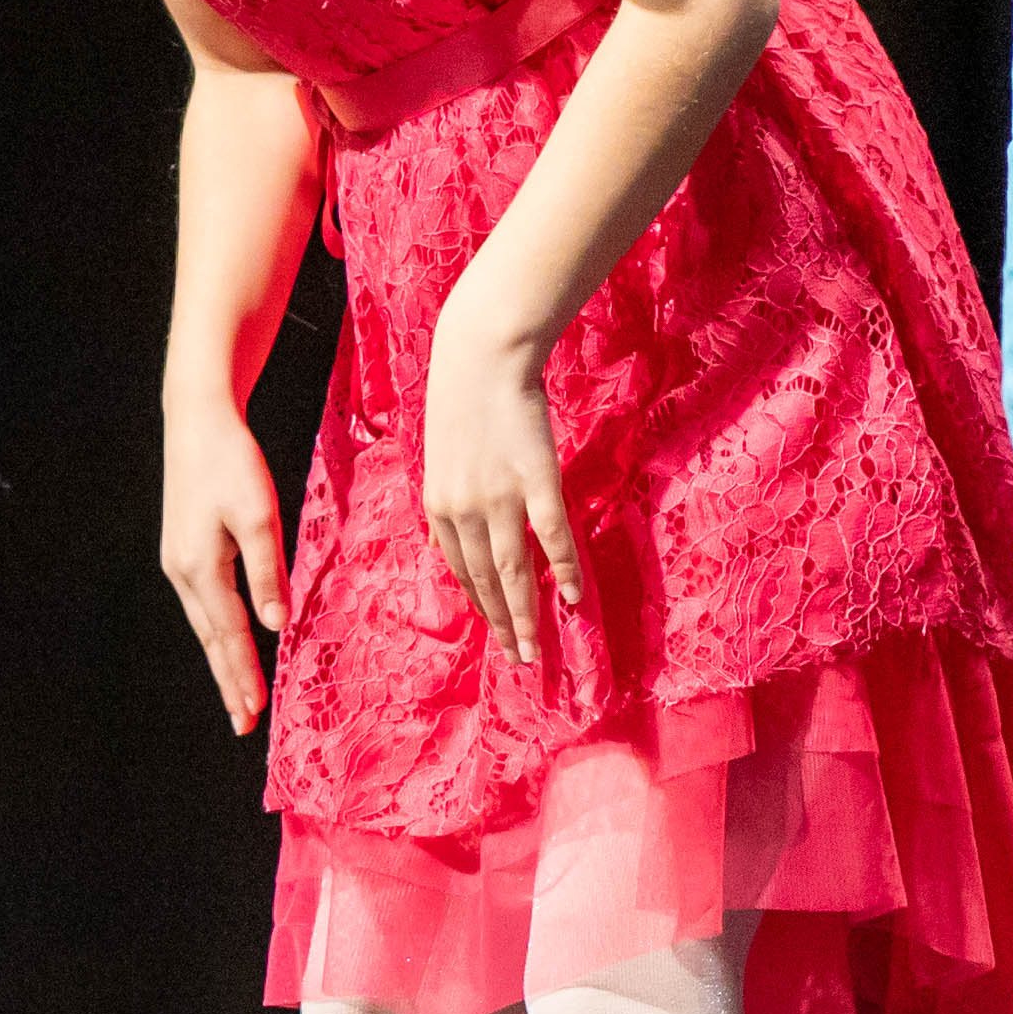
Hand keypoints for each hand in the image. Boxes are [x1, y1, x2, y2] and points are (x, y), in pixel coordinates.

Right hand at [160, 393, 292, 736]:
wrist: (196, 420)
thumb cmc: (231, 462)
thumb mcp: (258, 516)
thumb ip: (267, 572)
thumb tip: (275, 626)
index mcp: (201, 568)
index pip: (229, 636)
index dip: (243, 676)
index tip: (253, 715)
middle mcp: (183, 571)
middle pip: (211, 639)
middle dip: (228, 682)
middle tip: (242, 723)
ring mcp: (179, 560)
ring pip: (204, 624)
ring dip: (221, 661)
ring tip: (235, 693)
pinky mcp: (183, 548)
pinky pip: (203, 603)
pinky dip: (216, 631)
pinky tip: (225, 639)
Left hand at [415, 322, 583, 669]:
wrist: (481, 354)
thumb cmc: (462, 401)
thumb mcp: (439, 458)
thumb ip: (445, 505)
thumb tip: (442, 545)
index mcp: (438, 506)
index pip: (461, 571)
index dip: (481, 606)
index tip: (496, 633)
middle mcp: (463, 510)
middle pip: (485, 580)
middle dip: (501, 624)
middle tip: (519, 659)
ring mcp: (499, 498)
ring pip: (514, 571)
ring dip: (525, 615)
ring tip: (536, 648)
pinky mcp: (535, 480)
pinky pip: (552, 537)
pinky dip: (564, 569)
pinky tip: (574, 597)